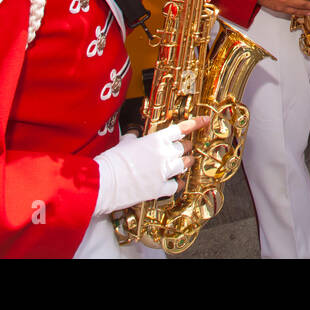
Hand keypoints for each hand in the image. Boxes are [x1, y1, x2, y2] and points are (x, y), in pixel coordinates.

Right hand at [93, 116, 210, 215]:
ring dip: (184, 164)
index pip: (182, 128)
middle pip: (185, 148)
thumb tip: (133, 135)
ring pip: (185, 165)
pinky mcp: (160, 189)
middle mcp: (165, 154)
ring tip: (181, 164)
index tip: (206, 120)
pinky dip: (176, 184)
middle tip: (182, 150)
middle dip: (185, 148)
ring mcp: (164, 172)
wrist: (104, 182)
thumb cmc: (111, 161)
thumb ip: (133, 138)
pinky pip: (176, 185)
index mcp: (157, 139)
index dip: (196, 123)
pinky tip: (174, 184)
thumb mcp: (124, 143)